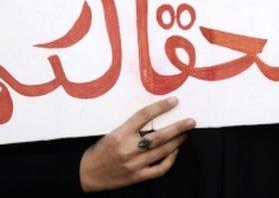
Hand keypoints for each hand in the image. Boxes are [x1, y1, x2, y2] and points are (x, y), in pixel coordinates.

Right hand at [79, 97, 195, 191]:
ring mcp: (134, 164)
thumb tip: (155, 119)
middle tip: (191, 121)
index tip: (174, 101)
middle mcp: (128, 148)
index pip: (144, 116)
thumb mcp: (112, 133)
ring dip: (177, 142)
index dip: (160, 107)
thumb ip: (131, 127)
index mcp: (120, 134)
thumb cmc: (99, 151)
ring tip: (185, 134)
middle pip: (159, 136)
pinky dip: (170, 160)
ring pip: (162, 151)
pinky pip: (160, 169)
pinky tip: (174, 152)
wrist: (87, 174)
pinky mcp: (137, 177)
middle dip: (178, 128)